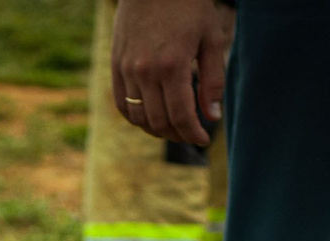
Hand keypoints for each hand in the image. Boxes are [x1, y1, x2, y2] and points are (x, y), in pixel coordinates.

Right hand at [113, 0, 230, 147]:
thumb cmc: (189, 6)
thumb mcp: (211, 38)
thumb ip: (213, 80)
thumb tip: (212, 116)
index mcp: (173, 65)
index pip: (181, 116)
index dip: (194, 133)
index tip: (204, 138)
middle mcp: (145, 71)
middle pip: (159, 121)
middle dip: (178, 134)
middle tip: (191, 133)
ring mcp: (127, 69)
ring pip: (139, 117)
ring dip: (156, 129)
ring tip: (173, 127)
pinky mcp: (115, 65)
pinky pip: (121, 104)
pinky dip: (135, 117)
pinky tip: (151, 117)